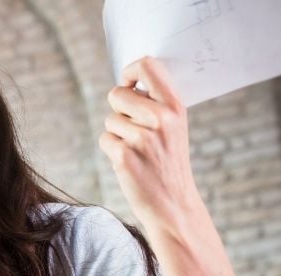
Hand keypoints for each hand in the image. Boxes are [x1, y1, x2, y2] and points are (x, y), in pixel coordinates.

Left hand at [99, 56, 205, 236]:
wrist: (173, 205)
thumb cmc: (169, 164)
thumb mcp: (175, 128)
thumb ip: (157, 104)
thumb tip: (129, 82)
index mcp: (175, 107)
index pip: (148, 66)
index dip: (130, 71)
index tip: (129, 83)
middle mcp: (160, 118)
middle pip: (117, 93)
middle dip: (119, 110)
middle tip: (135, 131)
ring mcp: (141, 137)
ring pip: (110, 120)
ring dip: (117, 134)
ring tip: (137, 152)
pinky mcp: (123, 155)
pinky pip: (104, 139)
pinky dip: (112, 151)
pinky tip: (130, 164)